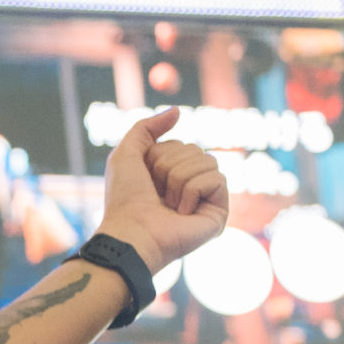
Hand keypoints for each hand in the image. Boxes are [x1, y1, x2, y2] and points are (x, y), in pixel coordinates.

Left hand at [95, 106, 228, 272]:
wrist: (131, 232)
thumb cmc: (124, 198)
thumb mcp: (126, 153)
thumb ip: (146, 127)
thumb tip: (176, 111)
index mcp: (173, 174)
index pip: (181, 144)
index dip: (159, 156)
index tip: (145, 180)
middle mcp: (192, 186)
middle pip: (196, 149)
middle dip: (169, 166)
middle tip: (157, 194)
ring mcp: (207, 200)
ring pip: (208, 161)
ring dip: (180, 179)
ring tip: (169, 204)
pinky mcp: (219, 213)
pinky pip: (217, 178)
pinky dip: (193, 190)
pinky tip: (183, 212)